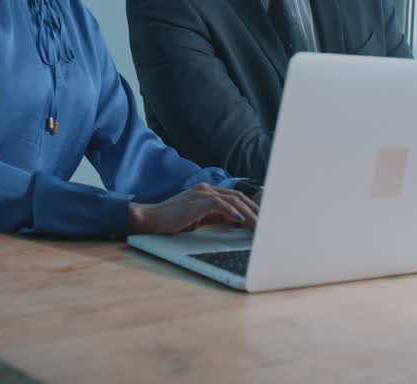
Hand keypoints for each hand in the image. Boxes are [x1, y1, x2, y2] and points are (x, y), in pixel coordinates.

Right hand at [128, 183, 259, 233]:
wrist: (149, 219)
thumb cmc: (171, 221)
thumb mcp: (197, 218)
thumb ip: (213, 216)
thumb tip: (233, 221)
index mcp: (206, 191)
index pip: (235, 196)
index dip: (251, 206)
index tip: (262, 218)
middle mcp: (206, 189)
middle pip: (238, 196)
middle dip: (255, 210)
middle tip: (267, 223)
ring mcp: (201, 193)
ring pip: (233, 200)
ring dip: (248, 214)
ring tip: (258, 226)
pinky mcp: (196, 202)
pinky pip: (220, 205)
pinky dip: (232, 212)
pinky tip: (240, 220)